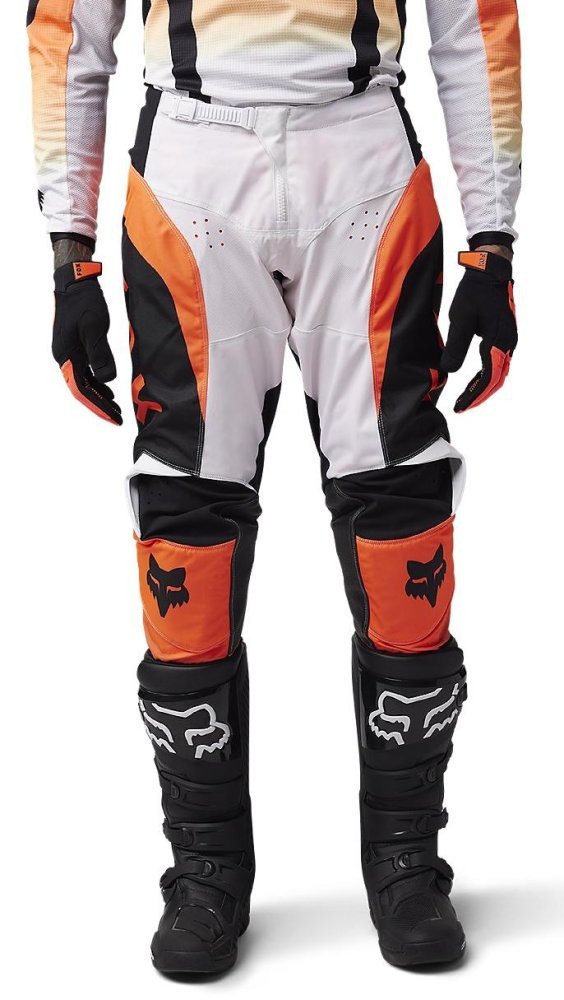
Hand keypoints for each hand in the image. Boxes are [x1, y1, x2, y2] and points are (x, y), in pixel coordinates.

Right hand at [52, 261, 121, 424]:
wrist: (75, 282)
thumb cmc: (84, 302)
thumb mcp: (95, 328)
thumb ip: (101, 354)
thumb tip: (108, 379)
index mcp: (67, 355)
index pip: (82, 389)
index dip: (98, 405)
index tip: (113, 417)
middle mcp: (65, 357)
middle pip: (82, 389)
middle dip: (100, 405)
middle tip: (118, 418)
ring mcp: (70, 352)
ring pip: (84, 381)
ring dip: (99, 394)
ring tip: (115, 407)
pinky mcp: (76, 347)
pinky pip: (86, 371)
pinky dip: (98, 382)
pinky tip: (108, 387)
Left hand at [441, 248, 516, 412]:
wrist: (489, 271)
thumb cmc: (474, 292)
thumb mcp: (460, 319)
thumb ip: (456, 346)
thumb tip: (449, 371)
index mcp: (498, 340)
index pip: (488, 377)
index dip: (473, 394)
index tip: (460, 406)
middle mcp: (507, 343)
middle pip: (496, 379)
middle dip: (478, 395)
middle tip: (461, 406)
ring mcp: (508, 340)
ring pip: (498, 372)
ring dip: (483, 387)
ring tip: (466, 397)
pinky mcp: (504, 335)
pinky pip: (497, 362)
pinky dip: (486, 375)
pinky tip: (475, 380)